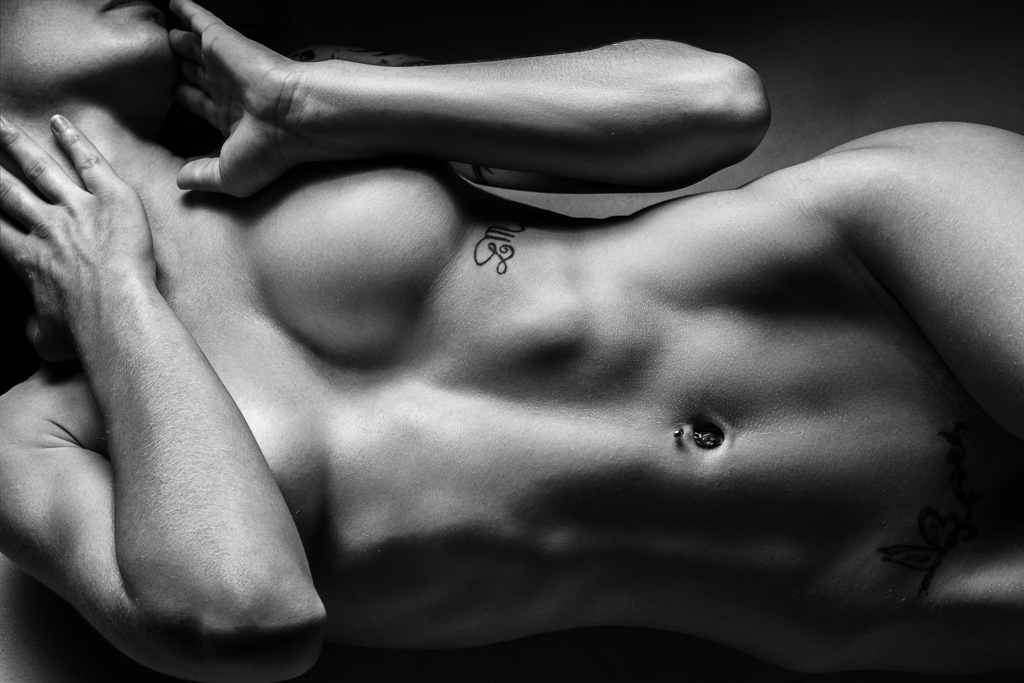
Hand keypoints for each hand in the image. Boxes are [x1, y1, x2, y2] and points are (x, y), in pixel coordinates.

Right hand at [0, 116, 155, 360]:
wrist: (115, 312)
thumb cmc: (82, 333)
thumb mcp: (45, 338)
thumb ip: (33, 325)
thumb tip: (31, 326)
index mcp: (25, 258)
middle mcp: (45, 225)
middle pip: (7, 189)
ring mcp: (77, 207)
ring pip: (41, 168)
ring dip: (16, 143)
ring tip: (0, 123)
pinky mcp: (111, 197)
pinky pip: (89, 162)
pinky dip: (74, 140)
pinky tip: (59, 121)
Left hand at [169, 0, 305, 195]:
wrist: (292, 116)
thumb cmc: (268, 149)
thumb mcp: (229, 175)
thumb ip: (201, 176)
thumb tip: (179, 181)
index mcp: (232, 119)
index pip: (202, 105)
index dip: (186, 99)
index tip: (174, 94)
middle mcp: (229, 89)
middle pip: (197, 74)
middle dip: (181, 69)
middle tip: (163, 62)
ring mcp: (226, 64)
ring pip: (194, 48)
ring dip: (179, 42)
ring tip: (161, 34)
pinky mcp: (223, 41)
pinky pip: (198, 19)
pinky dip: (185, 9)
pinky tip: (172, 1)